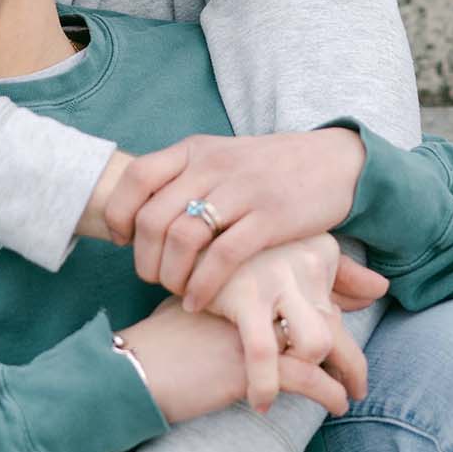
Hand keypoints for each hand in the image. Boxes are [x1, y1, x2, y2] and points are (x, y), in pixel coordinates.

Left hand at [102, 128, 367, 309]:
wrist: (334, 162)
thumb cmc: (268, 169)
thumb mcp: (220, 158)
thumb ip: (182, 179)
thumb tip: (136, 218)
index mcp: (194, 150)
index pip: (136, 177)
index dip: (119, 214)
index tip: (121, 241)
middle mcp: (213, 166)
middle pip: (153, 218)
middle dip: (144, 259)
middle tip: (152, 278)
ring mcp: (242, 190)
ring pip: (182, 239)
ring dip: (170, 275)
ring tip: (176, 291)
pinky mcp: (270, 218)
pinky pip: (222, 258)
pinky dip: (202, 286)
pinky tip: (199, 302)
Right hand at [129, 293, 364, 422]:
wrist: (131, 367)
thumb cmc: (165, 341)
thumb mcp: (202, 304)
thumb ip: (239, 296)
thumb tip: (269, 309)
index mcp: (246, 264)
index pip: (308, 272)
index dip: (339, 293)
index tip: (360, 309)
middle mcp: (256, 281)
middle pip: (323, 305)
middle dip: (348, 337)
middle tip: (358, 369)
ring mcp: (255, 316)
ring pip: (324, 339)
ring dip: (347, 368)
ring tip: (351, 390)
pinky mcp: (251, 356)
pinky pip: (308, 376)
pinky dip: (328, 393)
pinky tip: (335, 405)